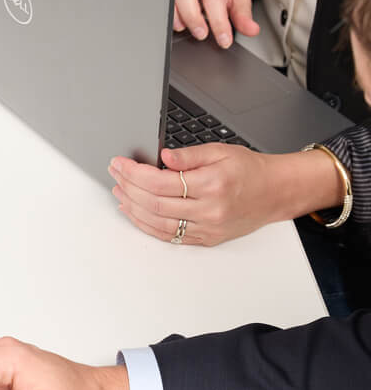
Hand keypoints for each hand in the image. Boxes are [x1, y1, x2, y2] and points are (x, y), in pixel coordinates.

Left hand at [110, 142, 345, 245]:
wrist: (276, 192)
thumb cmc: (249, 170)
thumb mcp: (220, 150)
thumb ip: (189, 155)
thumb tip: (162, 157)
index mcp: (211, 185)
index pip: (160, 182)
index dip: (134, 173)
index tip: (120, 163)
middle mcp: (209, 211)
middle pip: (154, 203)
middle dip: (128, 187)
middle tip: (115, 173)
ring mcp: (207, 228)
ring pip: (158, 223)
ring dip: (132, 207)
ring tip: (119, 191)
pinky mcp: (207, 238)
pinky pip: (170, 236)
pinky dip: (147, 225)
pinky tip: (134, 212)